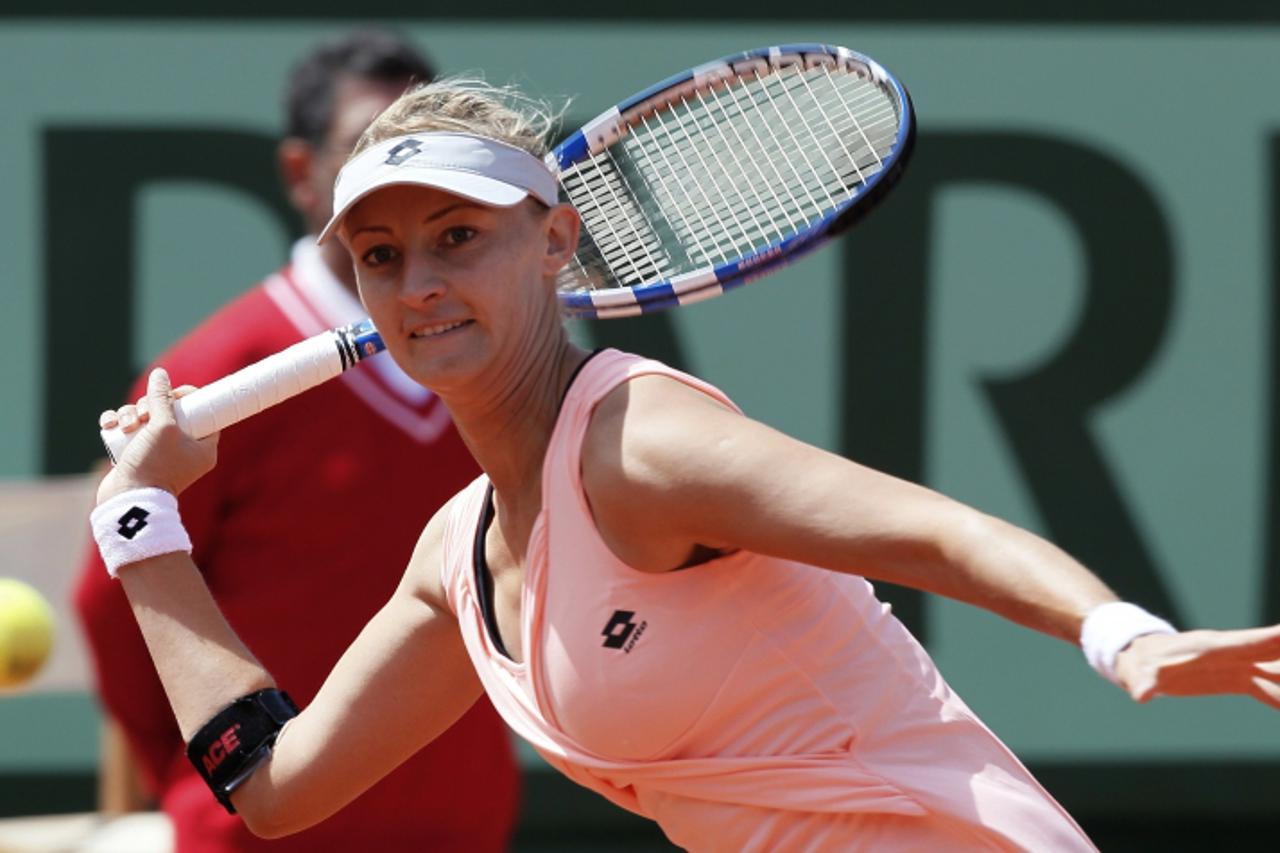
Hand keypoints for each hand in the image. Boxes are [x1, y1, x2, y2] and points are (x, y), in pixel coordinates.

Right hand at [96, 368, 218, 504]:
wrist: (127, 501)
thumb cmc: (153, 465)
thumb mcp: (163, 426)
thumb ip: (162, 398)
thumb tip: (160, 374)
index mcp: (203, 447)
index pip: (204, 413)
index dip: (187, 398)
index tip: (173, 393)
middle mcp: (183, 450)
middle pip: (169, 412)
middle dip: (151, 406)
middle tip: (144, 414)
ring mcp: (158, 453)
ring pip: (144, 418)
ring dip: (130, 413)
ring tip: (125, 425)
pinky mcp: (136, 455)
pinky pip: (127, 430)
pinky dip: (117, 423)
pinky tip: (110, 424)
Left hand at [1113, 625, 1279, 708]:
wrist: (1142, 658)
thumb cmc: (1138, 664)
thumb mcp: (1137, 674)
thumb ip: (1143, 683)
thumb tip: (1140, 694)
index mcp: (1210, 649)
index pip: (1246, 644)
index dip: (1270, 640)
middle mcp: (1231, 654)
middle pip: (1272, 654)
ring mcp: (1238, 665)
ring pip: (1276, 672)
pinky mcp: (1239, 679)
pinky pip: (1270, 688)